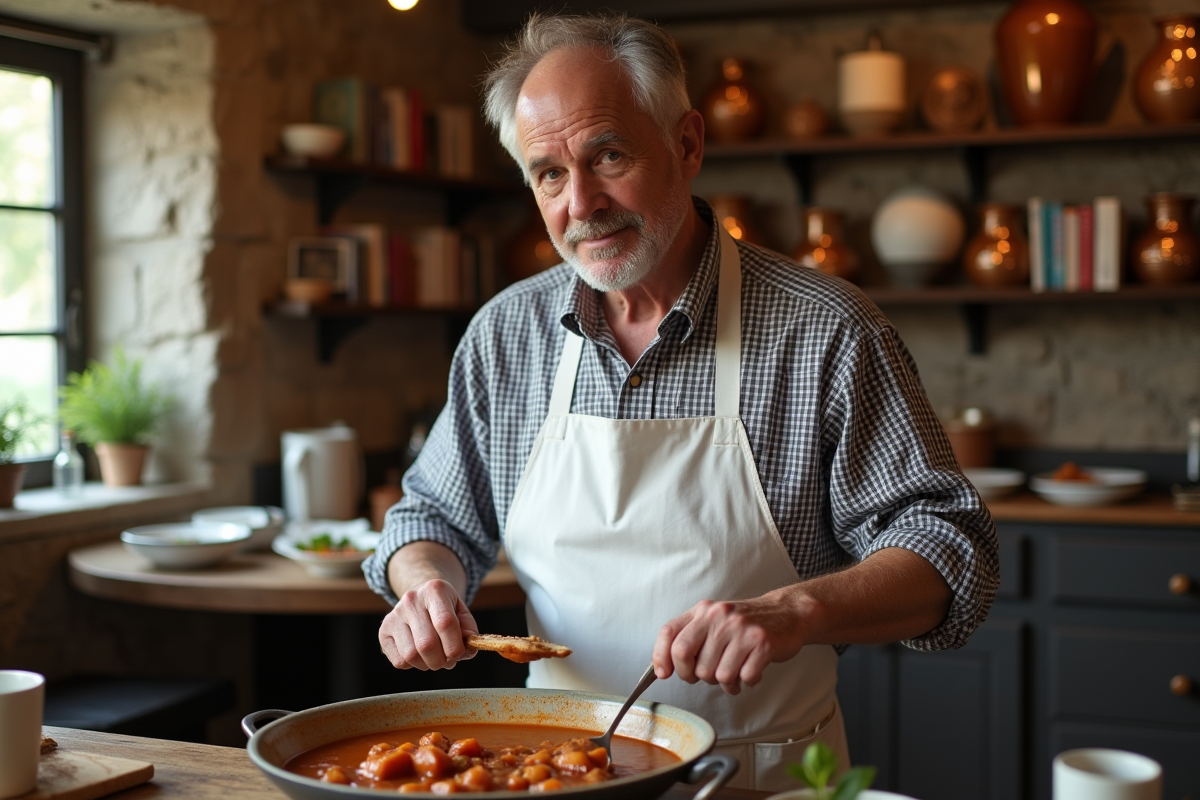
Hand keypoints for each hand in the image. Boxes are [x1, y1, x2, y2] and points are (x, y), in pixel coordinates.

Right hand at [379, 578, 478, 670]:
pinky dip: (413, 665)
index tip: (459, 654)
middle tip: (448, 660)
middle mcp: (411, 600)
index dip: (455, 646)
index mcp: (435, 590)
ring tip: (435, 659)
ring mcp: (394, 615)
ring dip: (427, 665)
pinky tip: (420, 655)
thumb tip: (467, 651)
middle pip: (426, 643)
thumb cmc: (446, 609)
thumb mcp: (462, 613)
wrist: (422, 598)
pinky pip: (399, 661)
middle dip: (441, 661)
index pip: (445, 623)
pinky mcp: (384, 630)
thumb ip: (469, 632)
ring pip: (411, 655)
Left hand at [652, 588, 808, 694]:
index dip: (661, 657)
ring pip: (717, 675)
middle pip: (689, 660)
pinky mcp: (762, 643)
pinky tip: (750, 670)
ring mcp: (741, 630)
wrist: (786, 613)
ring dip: (726, 682)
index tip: (664, 673)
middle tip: (708, 674)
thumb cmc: (745, 623)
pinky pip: (744, 678)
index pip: (670, 633)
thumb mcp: (714, 621)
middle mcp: (720, 617)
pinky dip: (746, 681)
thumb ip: (689, 637)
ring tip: (735, 672)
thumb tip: (662, 667)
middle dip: (695, 676)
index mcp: (704, 611)